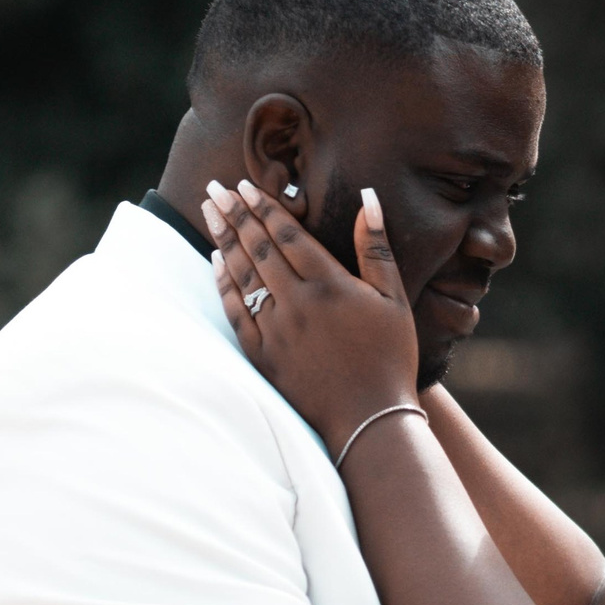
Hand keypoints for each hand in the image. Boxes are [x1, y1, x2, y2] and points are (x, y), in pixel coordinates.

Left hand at [204, 179, 420, 454]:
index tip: (245, 185)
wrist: (370, 420)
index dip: (265, 207)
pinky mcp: (263, 356)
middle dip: (235, 215)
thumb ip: (376, 247)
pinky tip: (215, 262)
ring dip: (224, 241)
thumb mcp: (394, 298)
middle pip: (259, 248)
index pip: (288, 234)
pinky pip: (236, 312)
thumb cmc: (390, 357)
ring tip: (210, 213)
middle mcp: (297, 303)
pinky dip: (224, 285)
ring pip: (243, 276)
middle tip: (215, 188)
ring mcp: (276, 330)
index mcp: (330, 284)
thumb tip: (368, 197)